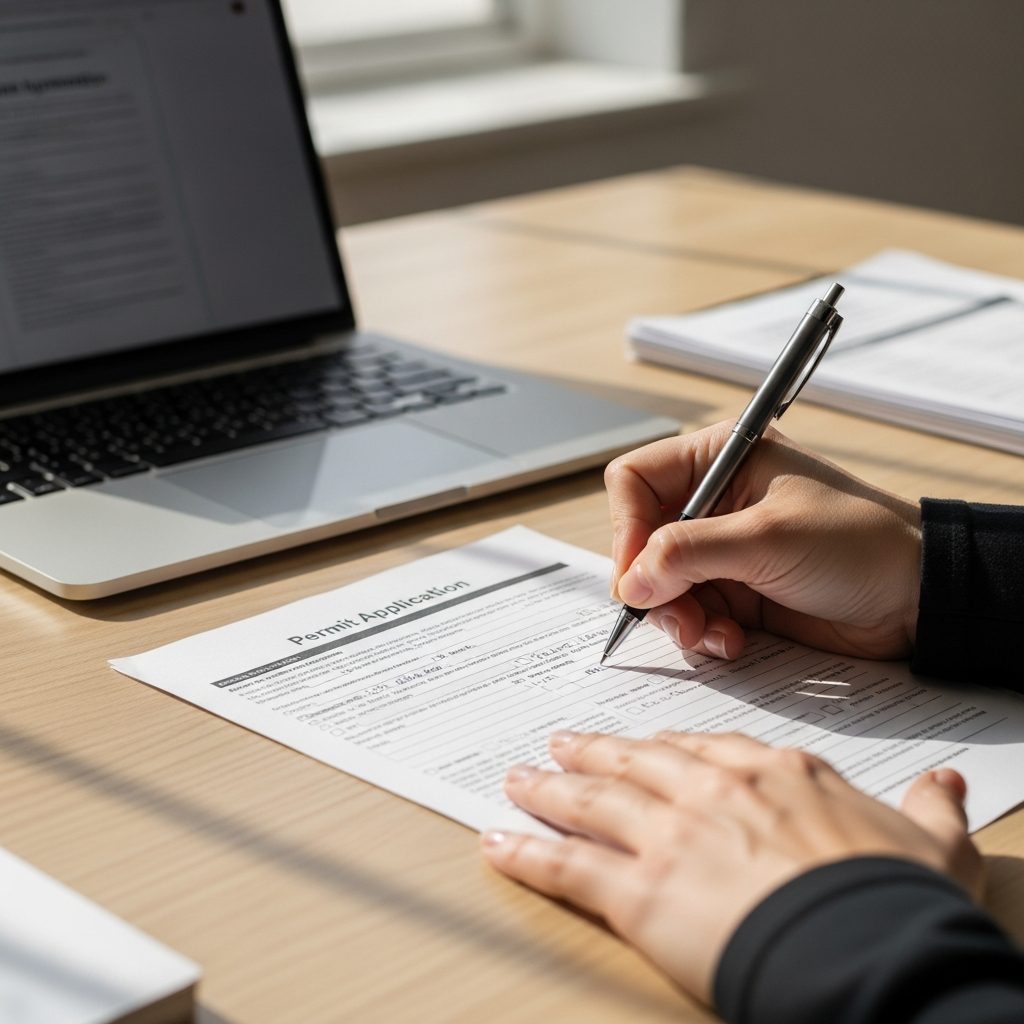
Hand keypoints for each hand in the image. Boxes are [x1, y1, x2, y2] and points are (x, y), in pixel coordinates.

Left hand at [482, 730, 982, 1004]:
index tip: (646, 745)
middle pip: (635, 764)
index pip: (708, 748)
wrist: (865, 949)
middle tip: (560, 744)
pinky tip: (498, 844)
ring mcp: (670, 836)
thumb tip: (946, 784)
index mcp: (774, 775)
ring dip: (548, 789)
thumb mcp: (934, 846)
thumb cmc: (896, 901)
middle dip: (593, 754)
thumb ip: (930, 808)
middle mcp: (712, 792)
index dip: (669, 747)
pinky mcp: (640, 892)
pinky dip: (527, 854)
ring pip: (592, 801)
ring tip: (520, 778)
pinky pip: (567, 867)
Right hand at [604, 421, 921, 660]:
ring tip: (711, 633)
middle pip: (640, 539)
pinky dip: (702, 632)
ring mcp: (721, 549)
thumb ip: (687, 554)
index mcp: (719, 459)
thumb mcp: (766, 539)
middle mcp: (713, 501)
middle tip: (675, 613)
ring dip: (677, 615)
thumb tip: (629, 581)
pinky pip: (689, 612)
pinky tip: (732, 640)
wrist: (915, 597)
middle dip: (653, 583)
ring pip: (659, 583)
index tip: (636, 574)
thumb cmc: (858, 543)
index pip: (634, 481)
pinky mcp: (734, 590)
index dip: (627, 527)